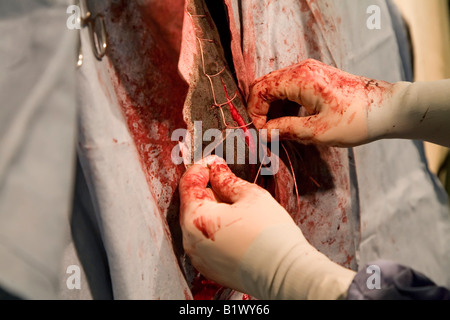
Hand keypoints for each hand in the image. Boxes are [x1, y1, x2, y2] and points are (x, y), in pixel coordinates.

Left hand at [179, 155, 295, 292]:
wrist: (285, 273)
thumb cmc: (269, 235)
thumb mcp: (250, 196)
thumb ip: (227, 179)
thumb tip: (216, 168)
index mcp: (196, 219)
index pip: (188, 184)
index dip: (201, 168)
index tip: (214, 162)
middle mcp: (190, 240)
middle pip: (192, 204)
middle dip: (208, 190)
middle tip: (229, 181)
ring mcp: (198, 257)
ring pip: (199, 223)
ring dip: (213, 210)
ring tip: (238, 206)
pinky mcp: (209, 267)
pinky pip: (206, 241)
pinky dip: (216, 229)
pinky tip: (237, 226)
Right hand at [247, 59, 393, 146]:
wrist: (386, 108)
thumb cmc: (356, 120)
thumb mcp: (318, 131)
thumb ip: (285, 130)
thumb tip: (263, 133)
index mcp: (300, 79)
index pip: (261, 90)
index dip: (255, 112)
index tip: (262, 133)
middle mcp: (301, 69)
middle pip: (264, 85)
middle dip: (260, 109)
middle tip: (265, 132)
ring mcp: (308, 71)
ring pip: (275, 86)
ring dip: (271, 108)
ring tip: (278, 130)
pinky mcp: (314, 77)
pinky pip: (288, 88)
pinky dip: (283, 105)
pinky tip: (289, 122)